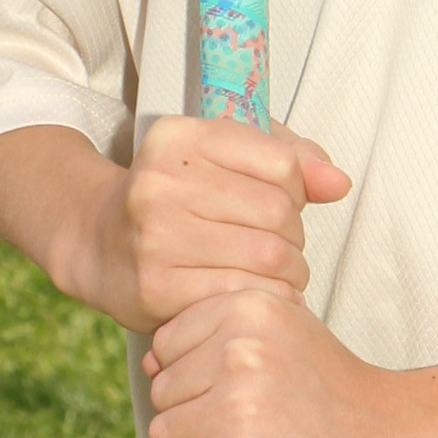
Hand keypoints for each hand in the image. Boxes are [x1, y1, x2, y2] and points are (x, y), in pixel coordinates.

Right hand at [83, 117, 348, 334]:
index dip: (298, 188)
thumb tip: (338, 183)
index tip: (286, 202)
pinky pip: (242, 295)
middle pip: (278, 212)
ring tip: (278, 274)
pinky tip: (257, 295)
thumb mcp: (224, 156)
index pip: (281, 161)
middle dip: (295, 236)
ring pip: (267, 256)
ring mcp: (155, 237)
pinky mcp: (156, 289)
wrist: (99, 243)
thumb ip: (290, 158)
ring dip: (289, 272)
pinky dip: (265, 299)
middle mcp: (161, 182)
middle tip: (284, 248)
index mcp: (180, 137)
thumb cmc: (178, 195)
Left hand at [144, 290, 422, 437]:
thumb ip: (223, 331)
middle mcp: (240, 347)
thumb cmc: (334, 389)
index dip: (188, 374)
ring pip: (162, 434)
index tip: (227, 391)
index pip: (164, 345)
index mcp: (247, 307)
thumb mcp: (285, 329)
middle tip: (237, 427)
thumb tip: (148, 362)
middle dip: (187, 415)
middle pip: (161, 391)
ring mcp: (242, 402)